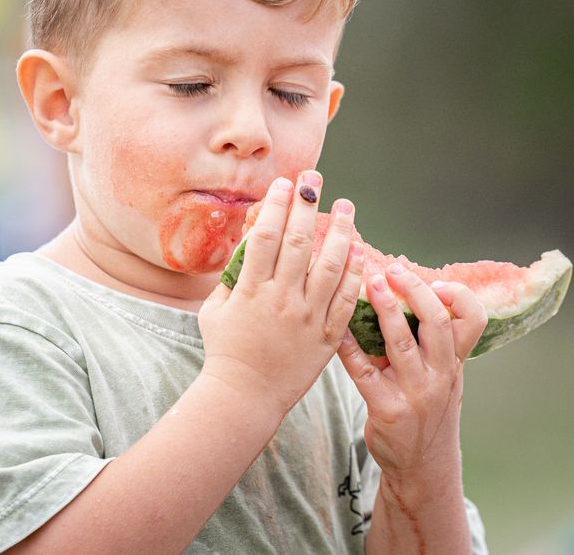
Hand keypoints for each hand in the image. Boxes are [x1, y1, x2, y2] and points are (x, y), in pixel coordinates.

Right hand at [198, 172, 363, 415]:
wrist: (244, 397)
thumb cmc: (225, 349)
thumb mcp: (215, 308)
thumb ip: (231, 273)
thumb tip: (247, 236)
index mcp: (250, 290)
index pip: (266, 237)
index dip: (277, 206)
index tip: (285, 183)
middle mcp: (280, 300)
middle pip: (299, 243)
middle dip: (308, 205)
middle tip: (315, 177)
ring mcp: (306, 319)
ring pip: (329, 266)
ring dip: (340, 231)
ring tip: (346, 205)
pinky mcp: (326, 338)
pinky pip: (344, 301)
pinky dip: (353, 273)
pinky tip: (359, 249)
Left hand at [337, 265, 486, 480]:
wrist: (423, 466)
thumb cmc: (427, 409)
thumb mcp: (443, 377)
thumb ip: (431, 341)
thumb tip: (401, 290)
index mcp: (455, 362)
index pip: (474, 320)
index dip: (458, 296)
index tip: (436, 281)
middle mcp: (441, 376)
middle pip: (436, 322)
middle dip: (414, 290)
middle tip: (394, 271)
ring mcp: (416, 393)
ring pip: (401, 342)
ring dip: (384, 309)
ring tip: (369, 285)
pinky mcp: (387, 410)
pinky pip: (363, 371)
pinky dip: (349, 347)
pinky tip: (338, 330)